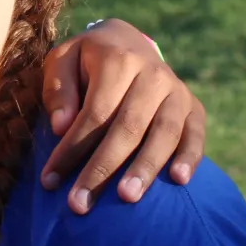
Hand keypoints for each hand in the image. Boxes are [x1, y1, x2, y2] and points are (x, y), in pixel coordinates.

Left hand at [38, 19, 205, 214]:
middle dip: (102, 168)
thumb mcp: (62, 60)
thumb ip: (58, 89)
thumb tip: (61, 127)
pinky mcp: (193, 106)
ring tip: (127, 198)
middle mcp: (152, 74)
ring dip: (145, 168)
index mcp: (117, 59)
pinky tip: (179, 181)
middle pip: (128, 127)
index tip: (50, 180)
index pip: (95, 113)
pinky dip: (190, 156)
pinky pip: (195, 133)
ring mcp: (176, 91)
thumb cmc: (86, 60)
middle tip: (81, 204)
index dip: (72, 148)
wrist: (125, 41)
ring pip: (164, 133)